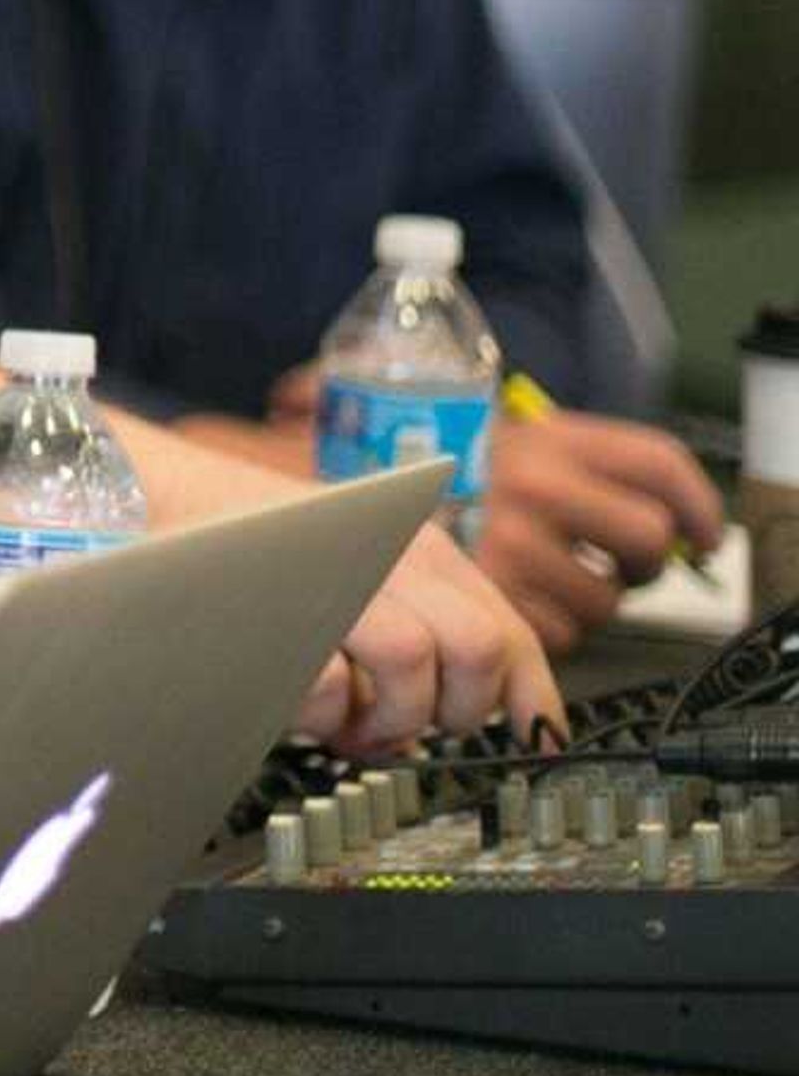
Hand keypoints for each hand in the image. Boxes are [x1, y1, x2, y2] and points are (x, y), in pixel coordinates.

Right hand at [290, 519, 561, 754]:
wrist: (169, 499)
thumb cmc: (268, 551)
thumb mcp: (365, 575)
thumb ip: (423, 635)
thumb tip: (467, 721)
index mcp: (419, 549)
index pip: (507, 631)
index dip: (533, 699)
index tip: (536, 744)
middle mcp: (388, 554)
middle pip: (476, 648)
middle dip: (455, 710)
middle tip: (416, 727)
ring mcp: (334, 575)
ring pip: (413, 661)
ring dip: (390, 716)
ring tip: (357, 725)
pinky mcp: (279, 605)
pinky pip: (332, 680)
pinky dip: (327, 710)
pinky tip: (308, 705)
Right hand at [471, 411, 728, 650]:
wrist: (372, 504)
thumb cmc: (464, 484)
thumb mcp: (527, 448)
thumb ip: (600, 476)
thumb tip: (687, 536)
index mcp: (550, 441)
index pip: (660, 464)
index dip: (699, 507)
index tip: (703, 537)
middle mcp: (534, 488)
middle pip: (650, 538)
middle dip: (644, 561)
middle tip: (617, 564)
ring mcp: (510, 545)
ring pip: (607, 601)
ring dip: (590, 601)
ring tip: (554, 583)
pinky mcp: (489, 598)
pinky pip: (560, 634)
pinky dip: (547, 627)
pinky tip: (521, 602)